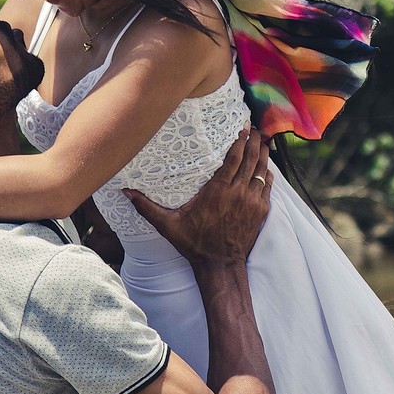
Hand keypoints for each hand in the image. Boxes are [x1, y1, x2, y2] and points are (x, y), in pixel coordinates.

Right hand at [123, 128, 271, 267]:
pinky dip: (268, 173)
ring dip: (263, 154)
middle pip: (251, 159)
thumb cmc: (194, 244)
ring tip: (262, 141)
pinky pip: (268, 186)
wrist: (220, 265)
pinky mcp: (261, 211)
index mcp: (218, 191)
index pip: (234, 158)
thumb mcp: (167, 225)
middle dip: (254, 141)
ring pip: (262, 170)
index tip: (241, 128)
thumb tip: (125, 191)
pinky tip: (266, 166)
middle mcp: (238, 193)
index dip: (240, 141)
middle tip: (253, 128)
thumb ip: (146, 207)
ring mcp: (253, 202)